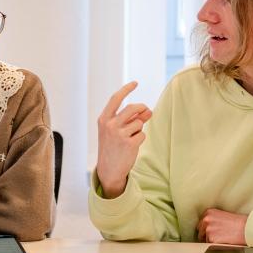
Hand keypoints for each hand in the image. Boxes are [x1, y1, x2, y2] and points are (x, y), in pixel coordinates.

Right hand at [96, 81, 152, 197]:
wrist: (108, 169)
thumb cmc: (112, 147)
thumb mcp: (116, 131)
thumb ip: (131, 119)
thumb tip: (149, 110)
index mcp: (103, 119)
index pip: (116, 99)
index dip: (126, 89)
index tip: (135, 83)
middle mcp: (110, 125)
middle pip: (133, 108)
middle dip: (142, 108)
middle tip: (146, 111)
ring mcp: (119, 134)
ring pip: (139, 122)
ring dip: (139, 129)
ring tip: (130, 138)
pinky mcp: (129, 144)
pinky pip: (142, 135)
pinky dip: (140, 139)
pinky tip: (131, 147)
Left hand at [196, 208, 247, 244]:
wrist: (247, 228)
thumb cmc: (238, 223)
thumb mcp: (222, 215)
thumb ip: (213, 219)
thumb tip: (207, 228)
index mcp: (208, 212)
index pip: (201, 222)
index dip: (207, 228)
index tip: (213, 231)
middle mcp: (206, 219)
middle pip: (200, 231)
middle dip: (206, 234)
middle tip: (218, 236)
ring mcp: (208, 229)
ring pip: (204, 239)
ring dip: (211, 240)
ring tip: (222, 238)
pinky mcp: (211, 239)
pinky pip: (209, 245)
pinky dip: (215, 245)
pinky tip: (223, 241)